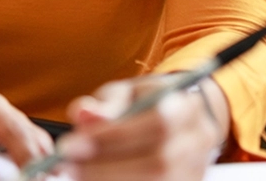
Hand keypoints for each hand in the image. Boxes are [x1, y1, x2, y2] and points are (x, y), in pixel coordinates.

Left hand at [57, 75, 229, 180]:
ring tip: (78, 174)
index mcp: (185, 107)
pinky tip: (94, 180)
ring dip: (109, 180)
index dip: (114, 136)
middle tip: (68, 165)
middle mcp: (197, 142)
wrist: (179, 121)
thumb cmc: (145, 103)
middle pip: (158, 163)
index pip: (157, 123)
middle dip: (106, 168)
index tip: (71, 145)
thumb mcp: (125, 93)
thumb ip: (105, 104)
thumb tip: (83, 115)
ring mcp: (196, 171)